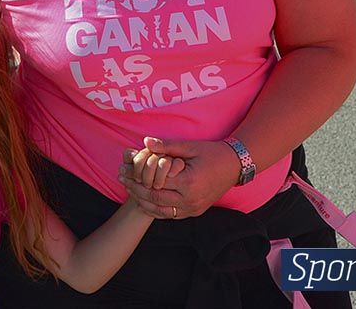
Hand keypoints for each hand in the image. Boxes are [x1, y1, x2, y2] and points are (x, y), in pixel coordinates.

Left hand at [120, 137, 239, 219]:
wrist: (234, 166)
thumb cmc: (212, 153)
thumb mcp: (190, 147)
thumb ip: (167, 146)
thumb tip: (145, 141)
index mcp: (188, 182)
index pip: (154, 181)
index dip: (137, 175)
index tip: (124, 167)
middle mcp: (190, 200)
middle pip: (154, 197)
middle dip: (135, 188)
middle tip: (121, 177)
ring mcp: (193, 209)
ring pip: (159, 210)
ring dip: (141, 200)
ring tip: (128, 188)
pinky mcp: (194, 212)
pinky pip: (169, 215)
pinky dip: (154, 208)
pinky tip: (143, 199)